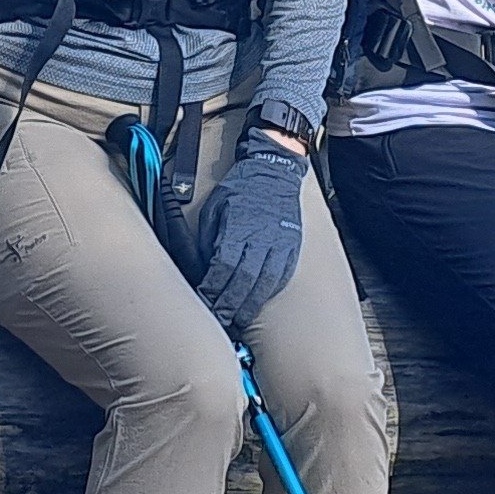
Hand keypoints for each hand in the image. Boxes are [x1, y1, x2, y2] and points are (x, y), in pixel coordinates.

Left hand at [191, 137, 311, 333]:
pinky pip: (281, 276)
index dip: (212, 287)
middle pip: (244, 280)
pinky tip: (258, 303)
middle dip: (230, 304)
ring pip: (264, 283)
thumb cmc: (240, 188)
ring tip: (238, 321)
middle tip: (220, 320)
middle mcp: (261, 238)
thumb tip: (203, 267)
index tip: (204, 299)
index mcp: (238, 227)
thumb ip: (208, 239)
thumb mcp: (214, 208)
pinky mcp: (291, 248)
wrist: (274, 172)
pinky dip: (268, 293)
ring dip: (250, 306)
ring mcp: (279, 244)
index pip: (223, 266)